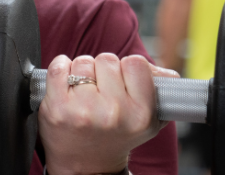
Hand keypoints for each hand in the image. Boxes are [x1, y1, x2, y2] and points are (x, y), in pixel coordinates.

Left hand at [38, 53, 176, 174]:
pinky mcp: (57, 108)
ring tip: (84, 92)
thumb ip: (157, 91)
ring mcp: (83, 110)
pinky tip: (65, 84)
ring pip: (82, 62)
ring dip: (81, 71)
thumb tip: (166, 73)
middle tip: (101, 90)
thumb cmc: (115, 136)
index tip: (121, 80)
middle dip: (102, 70)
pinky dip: (60, 68)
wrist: (87, 165)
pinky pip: (57, 68)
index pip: (136, 63)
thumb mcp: (146, 120)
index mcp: (140, 114)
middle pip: (107, 59)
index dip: (126, 68)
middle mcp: (113, 113)